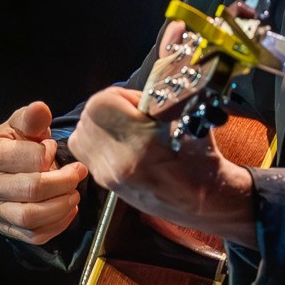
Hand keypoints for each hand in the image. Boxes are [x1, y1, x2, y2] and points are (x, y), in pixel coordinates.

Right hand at [0, 101, 92, 244]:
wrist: (6, 164)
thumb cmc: (17, 142)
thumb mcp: (23, 124)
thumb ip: (33, 117)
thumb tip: (40, 109)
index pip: (32, 160)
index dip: (51, 155)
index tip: (55, 149)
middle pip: (33, 190)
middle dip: (64, 182)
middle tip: (78, 173)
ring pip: (31, 218)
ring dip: (62, 206)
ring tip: (74, 193)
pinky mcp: (6, 228)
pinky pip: (35, 236)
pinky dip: (57, 225)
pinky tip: (68, 209)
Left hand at [67, 84, 257, 248]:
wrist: (203, 199)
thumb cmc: (200, 161)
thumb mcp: (190, 121)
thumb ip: (161, 101)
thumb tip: (149, 84)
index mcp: (141, 146)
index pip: (102, 103)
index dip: (121, 95)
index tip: (139, 103)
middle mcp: (118, 163)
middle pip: (89, 116)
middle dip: (109, 106)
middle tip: (133, 113)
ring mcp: (108, 175)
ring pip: (81, 132)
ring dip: (99, 122)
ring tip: (125, 126)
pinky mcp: (105, 182)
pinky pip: (84, 150)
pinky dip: (96, 138)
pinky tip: (120, 140)